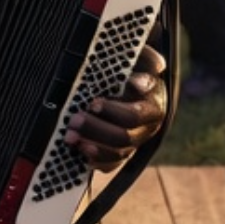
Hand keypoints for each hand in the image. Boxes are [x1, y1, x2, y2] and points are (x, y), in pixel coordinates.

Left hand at [67, 45, 168, 170]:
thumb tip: (142, 77)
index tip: (94, 103)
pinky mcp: (121, 152)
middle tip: (76, 118)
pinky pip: (111, 164)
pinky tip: (79, 150)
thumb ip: (147, 60)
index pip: (135, 115)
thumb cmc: (135, 68)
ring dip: (92, 145)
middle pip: (123, 136)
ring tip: (71, 135)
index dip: (114, 112)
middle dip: (96, 128)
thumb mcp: (142, 59)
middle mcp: (146, 129)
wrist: (130, 82)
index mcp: (153, 106)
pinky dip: (95, 160)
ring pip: (117, 153)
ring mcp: (134, 143)